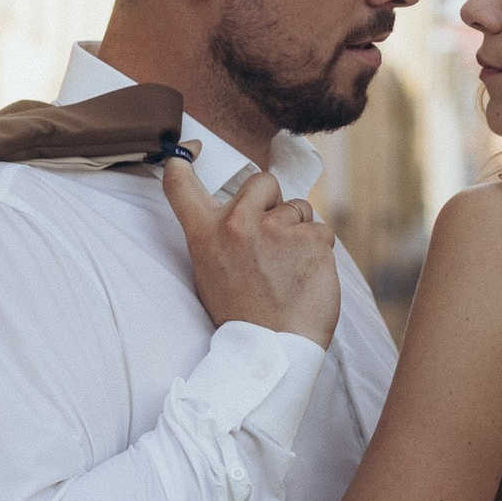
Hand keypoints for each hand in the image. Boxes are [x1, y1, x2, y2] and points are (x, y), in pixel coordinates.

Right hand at [162, 156, 341, 344]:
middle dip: (272, 202)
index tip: (188, 151)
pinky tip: (306, 276)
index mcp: (205, 233)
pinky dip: (318, 251)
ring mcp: (277, 229)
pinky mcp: (312, 240)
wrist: (272, 350)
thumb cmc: (242, 312)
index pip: (180, 183)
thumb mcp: (210, 270)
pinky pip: (321, 230)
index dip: (182, 158)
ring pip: (299, 208)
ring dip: (298, 231)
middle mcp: (238, 223)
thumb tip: (242, 207)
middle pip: (263, 181)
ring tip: (288, 268)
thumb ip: (220, 234)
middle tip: (270, 240)